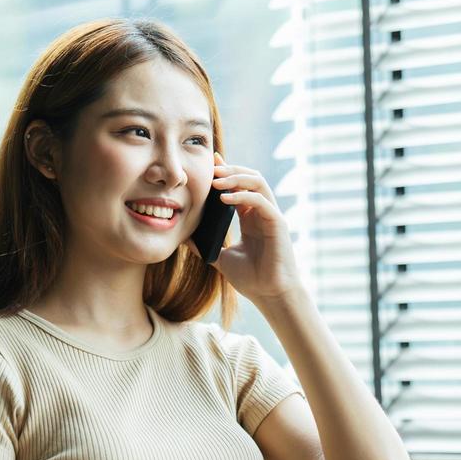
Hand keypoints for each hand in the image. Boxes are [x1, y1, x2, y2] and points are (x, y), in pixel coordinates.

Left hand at [187, 151, 303, 302]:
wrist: (270, 295)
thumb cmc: (251, 279)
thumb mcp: (220, 258)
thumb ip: (204, 246)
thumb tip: (183, 237)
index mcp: (251, 218)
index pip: (239, 187)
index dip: (226, 173)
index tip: (210, 164)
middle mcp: (262, 213)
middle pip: (249, 177)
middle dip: (230, 170)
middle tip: (210, 169)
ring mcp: (271, 216)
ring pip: (258, 182)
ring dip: (236, 177)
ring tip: (216, 181)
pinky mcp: (277, 223)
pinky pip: (261, 200)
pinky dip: (242, 195)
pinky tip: (224, 199)